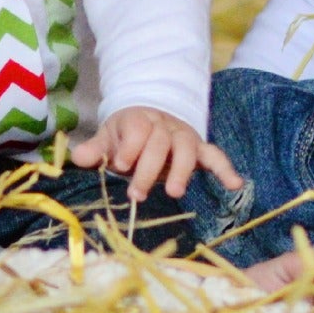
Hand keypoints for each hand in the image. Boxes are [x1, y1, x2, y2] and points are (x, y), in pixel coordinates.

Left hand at [67, 106, 243, 200]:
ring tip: (174, 193)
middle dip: (148, 168)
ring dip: (181, 170)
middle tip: (136, 193)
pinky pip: (215, 156)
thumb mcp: (107, 138)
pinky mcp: (199, 149)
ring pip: (186, 149)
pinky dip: (226, 169)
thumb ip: (94, 150)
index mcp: (139, 119)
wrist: (150, 119)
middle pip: (160, 142)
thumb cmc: (126, 136)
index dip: (129, 146)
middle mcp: (164, 126)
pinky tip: (235, 184)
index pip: (137, 129)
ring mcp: (184, 137)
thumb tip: (77, 158)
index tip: (120, 164)